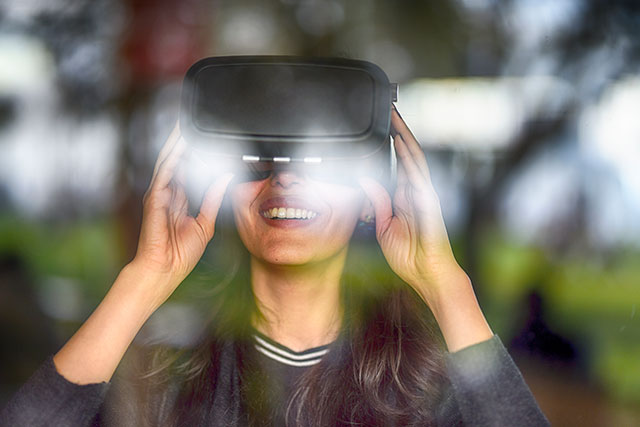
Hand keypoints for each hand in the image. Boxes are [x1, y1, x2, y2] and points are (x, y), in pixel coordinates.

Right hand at [131, 123, 233, 305]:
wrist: (165, 271)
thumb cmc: (181, 254)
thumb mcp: (205, 224)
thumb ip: (213, 199)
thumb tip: (225, 178)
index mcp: (179, 200)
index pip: (188, 170)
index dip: (194, 153)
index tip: (204, 138)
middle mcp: (168, 194)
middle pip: (176, 160)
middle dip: (183, 141)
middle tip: (192, 122)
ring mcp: (159, 194)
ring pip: (169, 162)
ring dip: (176, 143)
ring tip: (184, 124)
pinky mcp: (154, 198)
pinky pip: (164, 173)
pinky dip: (171, 158)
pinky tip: (178, 145)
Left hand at [359, 108, 464, 304]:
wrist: (428, 275)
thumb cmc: (409, 255)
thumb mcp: (383, 227)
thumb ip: (377, 203)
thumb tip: (365, 181)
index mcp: (404, 197)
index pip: (397, 163)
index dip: (390, 143)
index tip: (381, 126)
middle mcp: (416, 192)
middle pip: (407, 154)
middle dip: (398, 131)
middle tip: (388, 109)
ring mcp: (424, 195)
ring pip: (415, 158)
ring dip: (404, 137)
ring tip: (395, 117)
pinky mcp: (429, 203)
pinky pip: (419, 175)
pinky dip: (411, 159)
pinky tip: (403, 144)